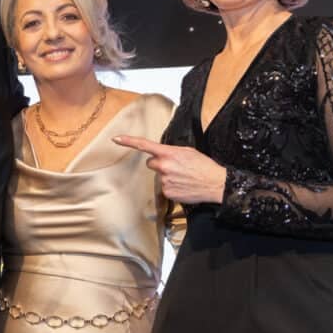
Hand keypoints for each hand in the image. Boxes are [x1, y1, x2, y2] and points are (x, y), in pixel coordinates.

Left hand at [113, 136, 227, 205]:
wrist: (215, 184)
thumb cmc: (204, 166)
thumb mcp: (188, 152)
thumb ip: (171, 152)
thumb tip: (163, 156)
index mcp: (169, 153)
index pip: (144, 145)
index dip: (129, 141)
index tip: (116, 139)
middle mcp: (164, 167)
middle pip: (151, 163)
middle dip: (160, 164)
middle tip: (175, 167)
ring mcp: (164, 181)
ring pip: (159, 176)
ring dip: (168, 176)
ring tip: (184, 177)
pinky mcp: (167, 192)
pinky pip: (164, 188)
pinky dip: (172, 187)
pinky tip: (183, 186)